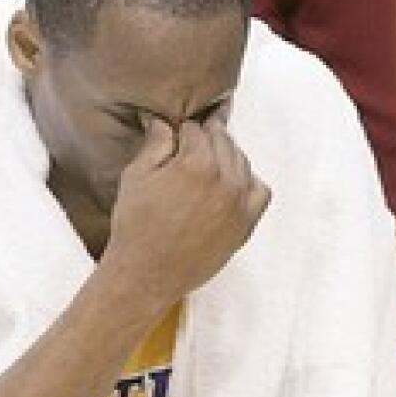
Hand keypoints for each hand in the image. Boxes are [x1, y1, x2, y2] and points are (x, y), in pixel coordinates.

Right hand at [104, 115, 270, 310]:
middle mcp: (225, 180)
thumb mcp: (136, 176)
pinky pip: (260, 191)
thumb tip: (165, 121)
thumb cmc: (136, 227)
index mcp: (198, 163)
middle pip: (223, 141)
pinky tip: (230, 186)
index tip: (175, 137)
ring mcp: (239, 204)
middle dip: (205, 139)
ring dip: (225, 158)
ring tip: (206, 167)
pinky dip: (248, 183)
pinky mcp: (245, 225)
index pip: (196, 129)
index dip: (181, 131)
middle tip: (190, 148)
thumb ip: (156, 143)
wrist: (146, 275)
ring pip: (242, 162)